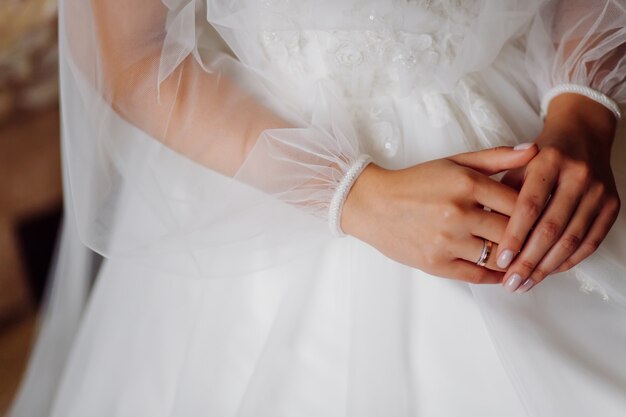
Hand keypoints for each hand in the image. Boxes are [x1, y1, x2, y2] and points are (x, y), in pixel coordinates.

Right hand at [342, 145, 536, 283]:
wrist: (373, 205)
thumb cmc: (415, 182)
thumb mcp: (454, 162)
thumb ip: (496, 157)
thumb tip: (534, 151)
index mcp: (467, 184)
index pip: (521, 201)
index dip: (538, 210)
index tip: (547, 215)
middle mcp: (459, 213)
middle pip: (514, 232)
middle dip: (531, 238)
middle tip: (544, 241)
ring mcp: (447, 241)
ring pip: (499, 257)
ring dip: (515, 259)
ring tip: (526, 258)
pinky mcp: (436, 264)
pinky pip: (479, 275)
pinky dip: (496, 276)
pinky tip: (503, 272)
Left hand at [497, 94, 620, 292]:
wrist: (582, 135)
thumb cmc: (539, 155)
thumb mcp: (515, 164)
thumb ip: (501, 192)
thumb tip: (483, 230)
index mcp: (548, 161)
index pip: (529, 206)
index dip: (515, 236)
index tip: (500, 259)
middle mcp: (577, 175)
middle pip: (551, 227)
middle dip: (529, 260)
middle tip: (512, 282)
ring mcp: (599, 191)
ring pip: (572, 239)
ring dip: (547, 267)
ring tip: (526, 284)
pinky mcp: (613, 205)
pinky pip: (591, 241)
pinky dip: (570, 261)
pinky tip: (550, 272)